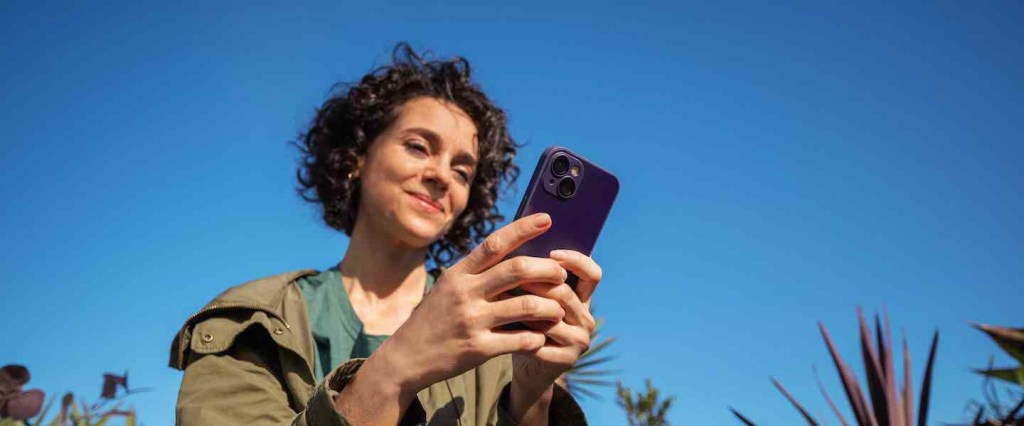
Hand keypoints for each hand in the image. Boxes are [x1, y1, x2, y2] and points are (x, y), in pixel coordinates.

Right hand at [348, 213, 567, 401]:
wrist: (407, 357)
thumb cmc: (435, 318)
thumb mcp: (449, 287)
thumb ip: (477, 271)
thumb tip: (512, 249)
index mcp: (459, 273)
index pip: (495, 243)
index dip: (523, 229)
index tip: (547, 219)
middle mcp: (466, 293)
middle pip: (517, 270)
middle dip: (548, 269)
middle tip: (561, 274)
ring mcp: (473, 321)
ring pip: (527, 306)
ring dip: (550, 306)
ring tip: (558, 308)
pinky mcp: (479, 349)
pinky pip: (521, 340)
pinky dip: (537, 336)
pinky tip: (541, 335)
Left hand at [507, 250, 600, 421]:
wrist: (526, 367)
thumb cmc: (525, 325)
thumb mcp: (531, 297)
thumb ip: (533, 276)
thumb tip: (516, 241)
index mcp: (582, 299)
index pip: (592, 274)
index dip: (575, 260)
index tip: (551, 252)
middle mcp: (586, 319)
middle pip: (564, 292)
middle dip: (535, 281)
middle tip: (508, 272)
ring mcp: (579, 341)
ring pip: (551, 315)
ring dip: (522, 304)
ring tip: (497, 294)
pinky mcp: (565, 360)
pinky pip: (540, 340)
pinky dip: (518, 330)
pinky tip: (499, 324)